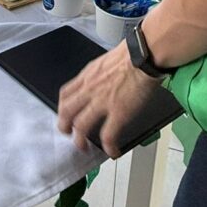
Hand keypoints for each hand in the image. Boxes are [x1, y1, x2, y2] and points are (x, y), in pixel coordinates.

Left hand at [57, 41, 161, 157]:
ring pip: (80, 126)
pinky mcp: (118, 113)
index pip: (65, 94)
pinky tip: (112, 151)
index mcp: (88, 77)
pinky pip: (108, 136)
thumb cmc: (131, 56)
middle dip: (64, 126)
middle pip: (66, 112)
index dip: (62, 108)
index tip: (65, 115)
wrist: (143, 56)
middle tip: (69, 134)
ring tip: (84, 147)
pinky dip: (108, 147)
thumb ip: (98, 76)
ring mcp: (102, 102)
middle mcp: (90, 90)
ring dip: (80, 140)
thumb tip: (100, 83)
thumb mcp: (105, 63)